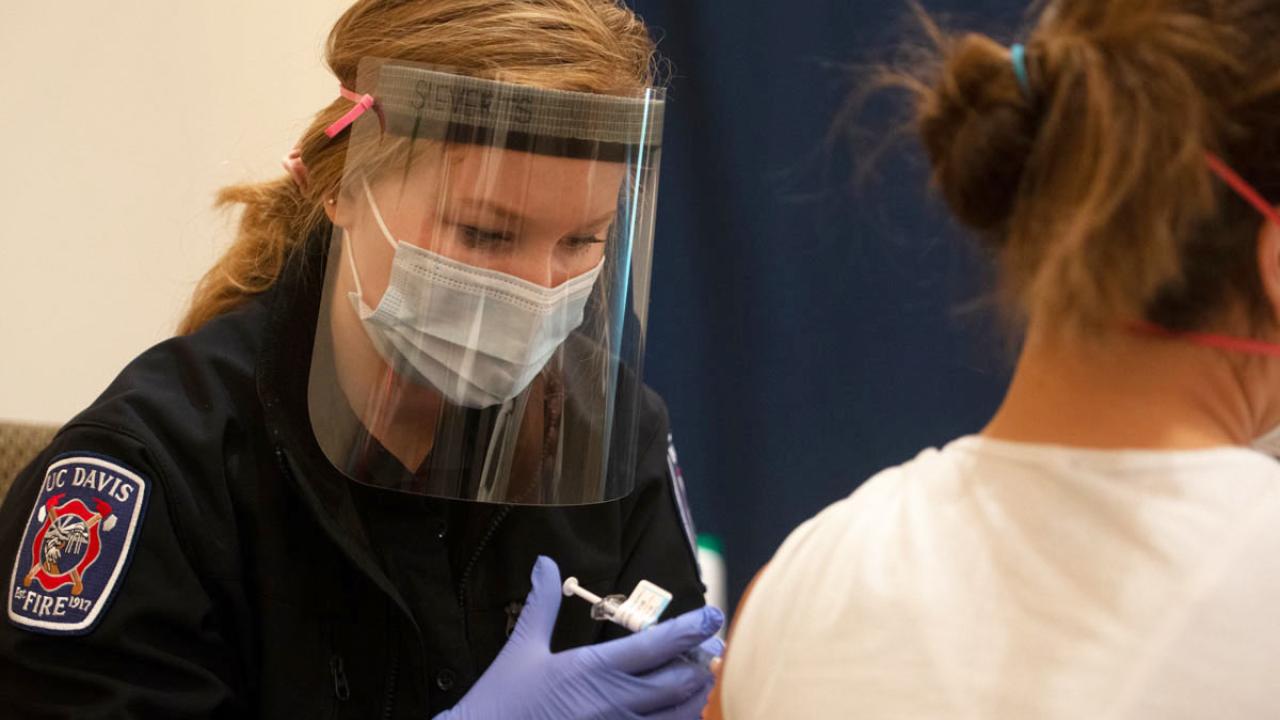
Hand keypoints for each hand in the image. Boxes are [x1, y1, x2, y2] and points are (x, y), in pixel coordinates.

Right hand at [436, 556, 723, 719]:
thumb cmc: (501, 700)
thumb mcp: (521, 649)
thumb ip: (541, 604)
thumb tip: (545, 563)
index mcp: (592, 669)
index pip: (656, 645)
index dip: (691, 629)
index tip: (713, 616)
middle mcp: (612, 703)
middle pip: (677, 683)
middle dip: (698, 667)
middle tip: (707, 655)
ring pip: (676, 719)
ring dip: (692, 701)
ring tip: (695, 687)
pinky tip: (672, 718)